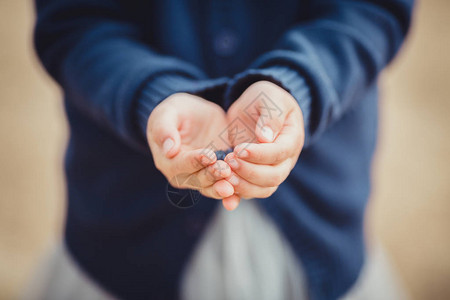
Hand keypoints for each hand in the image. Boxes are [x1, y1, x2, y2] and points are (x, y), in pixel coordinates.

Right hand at [146, 93, 233, 199]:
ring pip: (211, 187)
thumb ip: (164, 129)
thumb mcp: (166, 113)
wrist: (196, 116)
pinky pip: (225, 187)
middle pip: (197, 180)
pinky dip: (233, 192)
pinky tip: (242, 191)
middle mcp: (182, 175)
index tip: (209, 155)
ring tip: (233, 184)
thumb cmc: (176, 112)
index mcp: (167, 161)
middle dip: (212, 176)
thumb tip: (168, 150)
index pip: (181, 164)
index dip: (195, 161)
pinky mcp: (217, 177)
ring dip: (222, 187)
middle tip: (226, 170)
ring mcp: (201, 178)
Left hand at [223, 81, 304, 208]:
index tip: (239, 149)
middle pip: (273, 176)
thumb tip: (266, 137)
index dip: (260, 154)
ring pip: (263, 189)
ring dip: (244, 186)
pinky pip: (250, 192)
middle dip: (250, 172)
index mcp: (291, 139)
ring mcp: (272, 171)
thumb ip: (270, 116)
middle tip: (229, 161)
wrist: (257, 108)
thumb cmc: (266, 99)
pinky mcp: (256, 177)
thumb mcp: (269, 98)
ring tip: (224, 175)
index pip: (279, 153)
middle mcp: (285, 160)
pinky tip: (223, 193)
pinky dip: (238, 195)